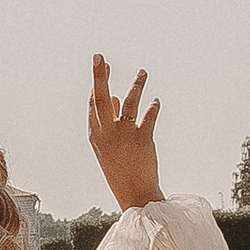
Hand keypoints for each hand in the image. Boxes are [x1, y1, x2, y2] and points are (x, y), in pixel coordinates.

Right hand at [89, 56, 161, 209]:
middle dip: (99, 76)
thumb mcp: (108, 146)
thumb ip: (110, 122)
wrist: (134, 192)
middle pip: (102, 98)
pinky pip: (149, 116)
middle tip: (99, 56)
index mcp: (96, 134)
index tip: (103, 64)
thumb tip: (117, 97)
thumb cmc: (121, 168)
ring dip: (137, 85)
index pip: (93, 103)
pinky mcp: (142, 139)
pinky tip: (156, 100)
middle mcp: (107, 133)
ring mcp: (124, 135)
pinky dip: (154, 106)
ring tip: (143, 72)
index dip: (98, 83)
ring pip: (130, 102)